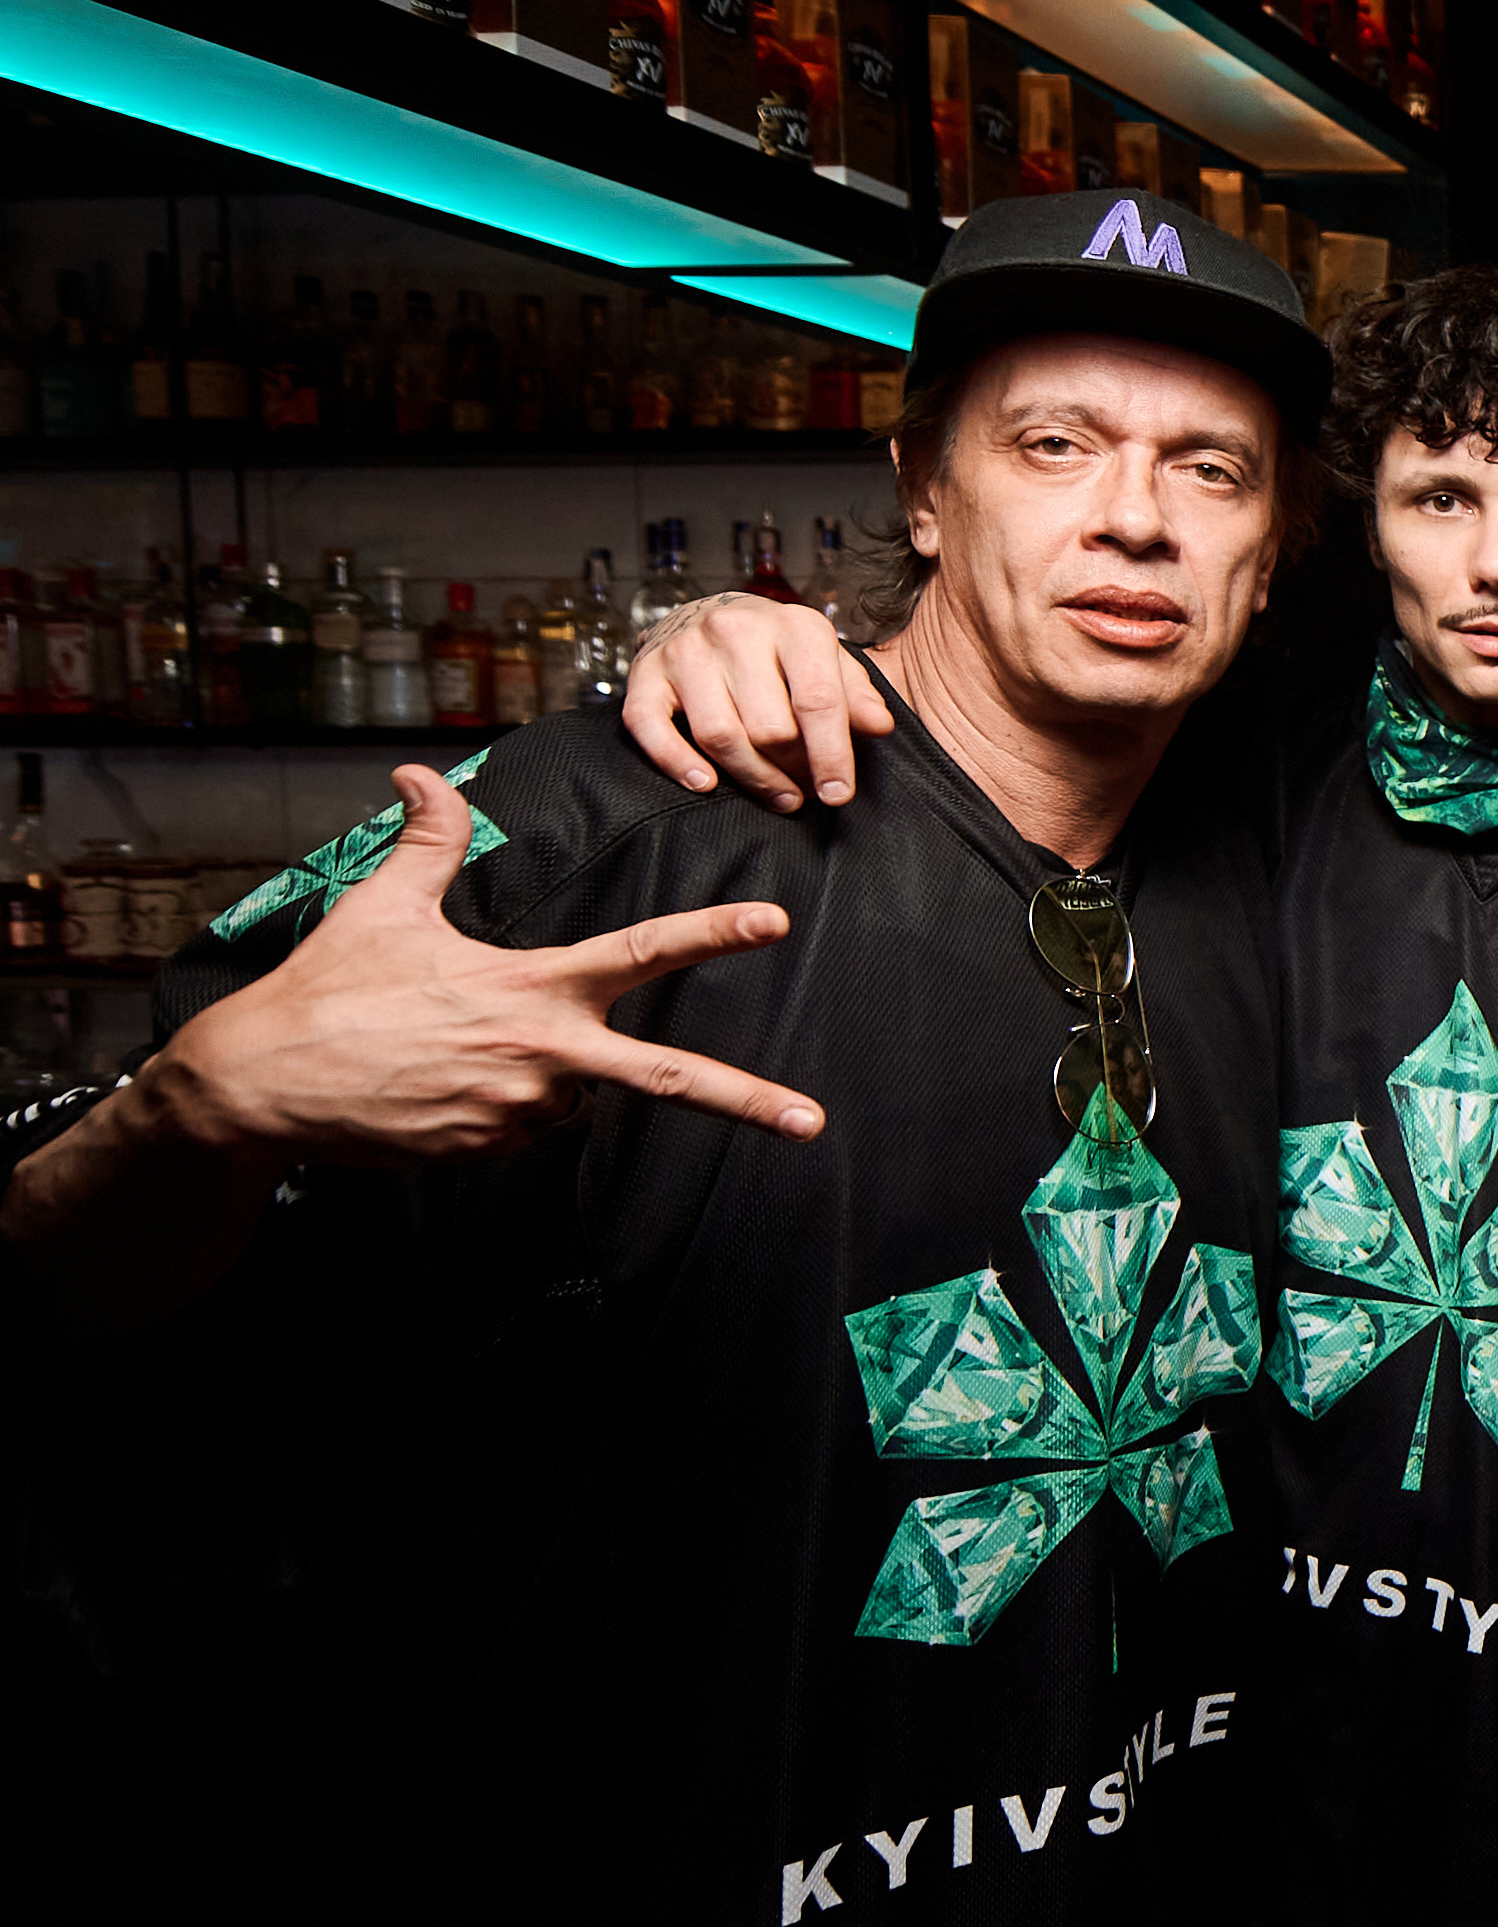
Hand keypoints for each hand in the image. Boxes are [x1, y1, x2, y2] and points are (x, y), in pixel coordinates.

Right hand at [143, 764, 823, 1167]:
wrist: (258, 1087)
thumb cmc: (325, 991)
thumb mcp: (383, 908)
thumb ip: (429, 844)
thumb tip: (423, 774)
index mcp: (531, 987)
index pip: (639, 953)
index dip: (710, 933)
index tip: (772, 922)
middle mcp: (543, 1054)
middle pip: (664, 1080)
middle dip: (745, 1103)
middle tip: (810, 1122)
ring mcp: (521, 1111)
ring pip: (574, 1096)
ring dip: (542, 1075)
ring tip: (452, 1053)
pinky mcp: (491, 1152)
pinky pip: (527, 1127)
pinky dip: (503, 1105)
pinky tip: (438, 1087)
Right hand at [622, 591, 888, 812]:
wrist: (706, 614)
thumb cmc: (778, 649)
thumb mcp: (826, 660)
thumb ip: (855, 693)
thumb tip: (880, 726)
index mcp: (793, 625)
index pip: (818, 699)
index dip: (832, 755)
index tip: (838, 793)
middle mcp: (736, 630)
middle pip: (769, 727)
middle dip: (793, 769)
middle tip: (805, 789)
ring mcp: (686, 650)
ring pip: (720, 735)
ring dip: (752, 778)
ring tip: (778, 795)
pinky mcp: (645, 673)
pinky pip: (651, 727)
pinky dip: (676, 762)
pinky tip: (705, 783)